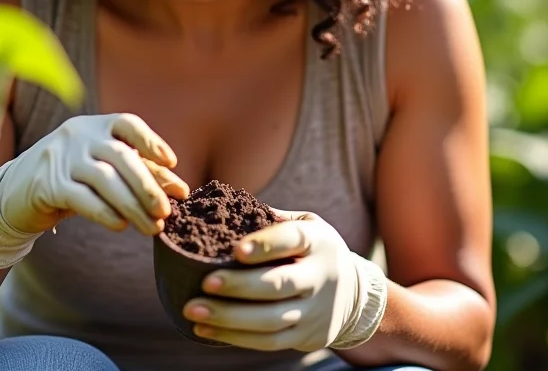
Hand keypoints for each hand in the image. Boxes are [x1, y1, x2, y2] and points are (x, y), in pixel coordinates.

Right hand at [0, 113, 188, 268]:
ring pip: (105, 179)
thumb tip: (181, 190)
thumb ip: (140, 174)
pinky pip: (82, 198)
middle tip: (166, 212)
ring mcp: (60, 157)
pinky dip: (105, 213)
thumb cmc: (68, 180)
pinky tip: (121, 225)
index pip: (127, 124)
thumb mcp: (103, 170)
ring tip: (152, 228)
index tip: (171, 162)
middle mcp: (79, 135)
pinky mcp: (46, 184)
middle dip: (148, 185)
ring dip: (133, 205)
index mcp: (95, 126)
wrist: (10, 196)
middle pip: (121, 156)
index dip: (151, 141)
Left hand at [182, 208, 386, 351]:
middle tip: (205, 283)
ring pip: (270, 320)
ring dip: (229, 318)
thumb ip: (271, 219)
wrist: (354, 294)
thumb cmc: (312, 249)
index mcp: (316, 241)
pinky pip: (267, 342)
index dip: (265, 245)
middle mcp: (319, 277)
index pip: (292, 240)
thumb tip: (222, 205)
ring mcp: (313, 311)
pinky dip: (234, 337)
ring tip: (193, 310)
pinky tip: (204, 330)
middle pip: (278, 284)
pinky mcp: (304, 337)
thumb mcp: (305, 225)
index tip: (236, 250)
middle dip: (239, 286)